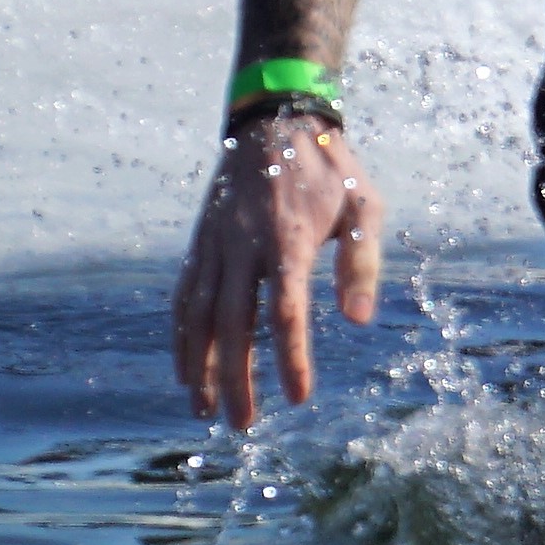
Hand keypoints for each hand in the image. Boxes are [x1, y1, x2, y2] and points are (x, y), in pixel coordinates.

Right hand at [174, 110, 388, 426]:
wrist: (275, 120)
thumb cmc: (329, 169)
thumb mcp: (364, 206)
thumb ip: (363, 263)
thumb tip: (359, 321)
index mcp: (286, 238)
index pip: (285, 310)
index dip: (290, 356)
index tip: (298, 397)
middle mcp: (242, 244)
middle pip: (232, 323)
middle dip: (235, 378)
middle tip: (243, 425)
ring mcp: (215, 243)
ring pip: (198, 313)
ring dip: (199, 364)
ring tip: (202, 408)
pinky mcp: (201, 242)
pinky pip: (184, 294)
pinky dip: (180, 333)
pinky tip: (184, 367)